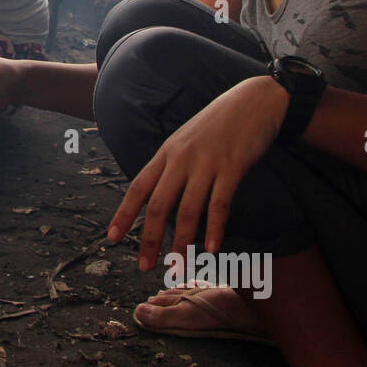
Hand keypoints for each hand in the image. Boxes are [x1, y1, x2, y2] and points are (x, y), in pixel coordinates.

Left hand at [106, 76, 288, 271]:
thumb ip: (174, 164)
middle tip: (145, 266)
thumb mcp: (187, 139)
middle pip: (159, 205)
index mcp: (167, 152)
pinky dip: (214, 229)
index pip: (138, 187)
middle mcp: (182, 159)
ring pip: (188, 210)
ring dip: (182, 242)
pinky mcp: (232, 167)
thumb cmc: (220, 123)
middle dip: (150, 238)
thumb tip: (161, 192)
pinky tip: (211, 249)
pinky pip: (220, 204)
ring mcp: (207, 163)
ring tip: (179, 266)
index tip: (112, 237)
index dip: (124, 214)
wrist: (255, 100)